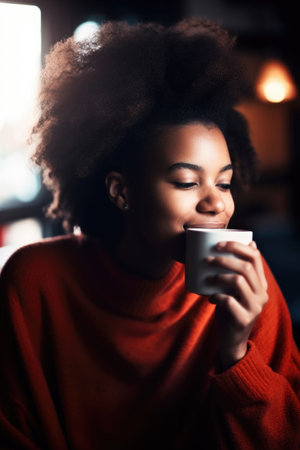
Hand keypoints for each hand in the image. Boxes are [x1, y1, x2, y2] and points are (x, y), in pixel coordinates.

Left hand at [206, 241, 268, 369]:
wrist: (232, 340)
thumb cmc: (230, 309)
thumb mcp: (235, 290)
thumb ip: (237, 273)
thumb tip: (241, 245)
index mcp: (261, 284)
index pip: (255, 257)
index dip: (237, 246)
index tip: (218, 244)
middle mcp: (262, 294)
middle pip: (246, 267)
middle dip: (224, 259)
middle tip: (207, 259)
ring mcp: (255, 307)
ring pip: (238, 281)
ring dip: (219, 276)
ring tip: (208, 278)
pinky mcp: (244, 319)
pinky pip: (228, 300)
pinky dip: (216, 296)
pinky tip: (210, 297)